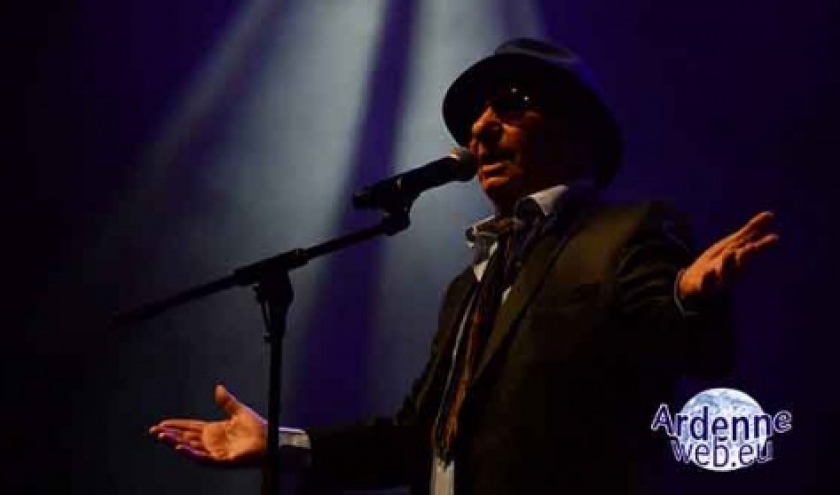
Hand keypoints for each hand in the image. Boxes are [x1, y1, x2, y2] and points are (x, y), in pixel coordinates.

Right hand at [149, 384, 266, 465]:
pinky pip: (203, 458)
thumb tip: (218, 387)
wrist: (271, 440)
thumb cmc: (258, 428)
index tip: (161, 423)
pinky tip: (180, 447)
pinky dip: (191, 453)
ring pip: (190, 448)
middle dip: (169, 434)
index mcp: (214, 430)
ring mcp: (215, 452)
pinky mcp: (222, 460)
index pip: (190, 427)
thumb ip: (227, 401)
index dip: (176, 425)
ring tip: (162, 437)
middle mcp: (212, 442)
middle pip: (185, 438)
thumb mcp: (239, 411)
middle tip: (154, 431)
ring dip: (175, 443)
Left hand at [679, 211, 777, 301]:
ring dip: (729, 265)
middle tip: (752, 246)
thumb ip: (750, 231)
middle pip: (741, 264)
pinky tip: (709, 270)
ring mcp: (717, 281)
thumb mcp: (733, 244)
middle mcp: (731, 272)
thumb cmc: (718, 262)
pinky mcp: (703, 287)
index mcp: (739, 261)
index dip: (762, 245)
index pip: (752, 251)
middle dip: (746, 255)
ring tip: (730, 252)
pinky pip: (706, 285)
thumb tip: (771, 214)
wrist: (695, 284)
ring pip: (725, 275)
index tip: (774, 237)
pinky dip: (708, 279)